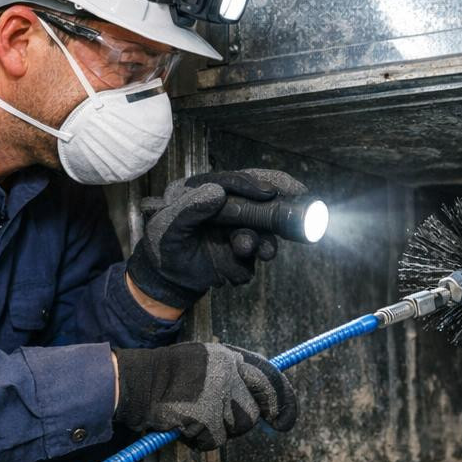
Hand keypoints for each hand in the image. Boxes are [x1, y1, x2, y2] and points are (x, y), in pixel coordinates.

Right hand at [112, 342, 297, 449]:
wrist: (136, 383)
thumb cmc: (168, 377)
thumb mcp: (205, 363)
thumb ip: (232, 376)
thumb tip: (261, 402)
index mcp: (229, 357)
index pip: (270, 379)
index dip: (283, 403)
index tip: (284, 421)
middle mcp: (227, 373)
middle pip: (253, 412)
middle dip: (238, 422)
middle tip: (217, 422)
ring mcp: (217, 395)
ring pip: (235, 428)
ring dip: (216, 431)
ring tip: (193, 417)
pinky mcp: (205, 416)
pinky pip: (214, 440)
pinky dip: (199, 440)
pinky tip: (183, 426)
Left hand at [126, 168, 308, 309]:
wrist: (166, 280)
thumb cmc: (162, 247)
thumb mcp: (167, 228)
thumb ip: (189, 209)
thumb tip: (217, 191)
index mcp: (204, 190)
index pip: (233, 182)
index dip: (253, 184)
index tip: (269, 192)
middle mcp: (225, 206)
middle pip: (259, 199)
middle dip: (277, 207)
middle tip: (299, 206)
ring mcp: (236, 228)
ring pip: (262, 232)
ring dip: (262, 243)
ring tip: (251, 252)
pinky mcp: (242, 250)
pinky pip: (253, 258)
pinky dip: (243, 268)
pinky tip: (228, 275)